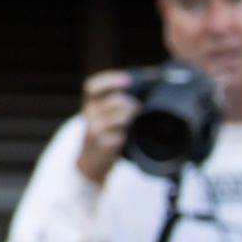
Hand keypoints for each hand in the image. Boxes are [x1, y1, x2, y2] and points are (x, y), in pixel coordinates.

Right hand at [76, 70, 139, 186]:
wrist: (91, 160)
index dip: (110, 81)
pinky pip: (119, 135)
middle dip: (129, 102)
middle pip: (112, 101)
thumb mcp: (105, 113)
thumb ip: (120, 99)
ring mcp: (94, 130)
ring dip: (130, 117)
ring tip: (136, 119)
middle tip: (139, 107)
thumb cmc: (105, 132)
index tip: (128, 81)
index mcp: (90, 102)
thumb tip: (152, 82)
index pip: (92, 86)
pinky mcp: (102, 145)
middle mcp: (89, 114)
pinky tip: (127, 135)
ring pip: (117, 117)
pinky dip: (126, 134)